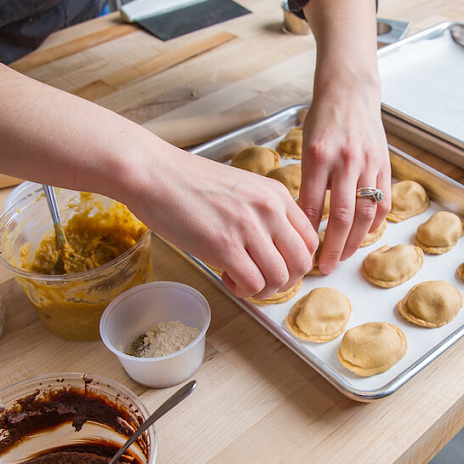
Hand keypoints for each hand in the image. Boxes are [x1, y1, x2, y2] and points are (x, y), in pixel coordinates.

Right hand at [129, 150, 317, 299]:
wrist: (154, 173)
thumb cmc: (189, 182)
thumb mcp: (242, 188)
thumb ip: (263, 212)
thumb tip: (275, 246)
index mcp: (276, 194)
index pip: (310, 238)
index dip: (296, 261)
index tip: (277, 266)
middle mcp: (269, 210)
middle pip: (301, 262)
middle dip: (285, 281)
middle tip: (263, 280)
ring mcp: (248, 228)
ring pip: (280, 278)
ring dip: (263, 289)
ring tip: (242, 280)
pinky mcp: (224, 246)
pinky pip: (253, 284)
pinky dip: (244, 290)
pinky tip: (227, 278)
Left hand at [297, 86, 390, 273]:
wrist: (350, 93)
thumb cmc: (323, 121)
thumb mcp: (306, 147)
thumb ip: (307, 182)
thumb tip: (304, 222)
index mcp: (318, 157)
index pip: (313, 206)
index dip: (308, 235)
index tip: (303, 253)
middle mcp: (345, 161)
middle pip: (342, 216)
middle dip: (332, 247)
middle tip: (325, 266)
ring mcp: (368, 164)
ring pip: (365, 213)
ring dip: (354, 241)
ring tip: (343, 256)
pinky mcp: (384, 165)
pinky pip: (383, 202)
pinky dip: (374, 224)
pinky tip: (363, 235)